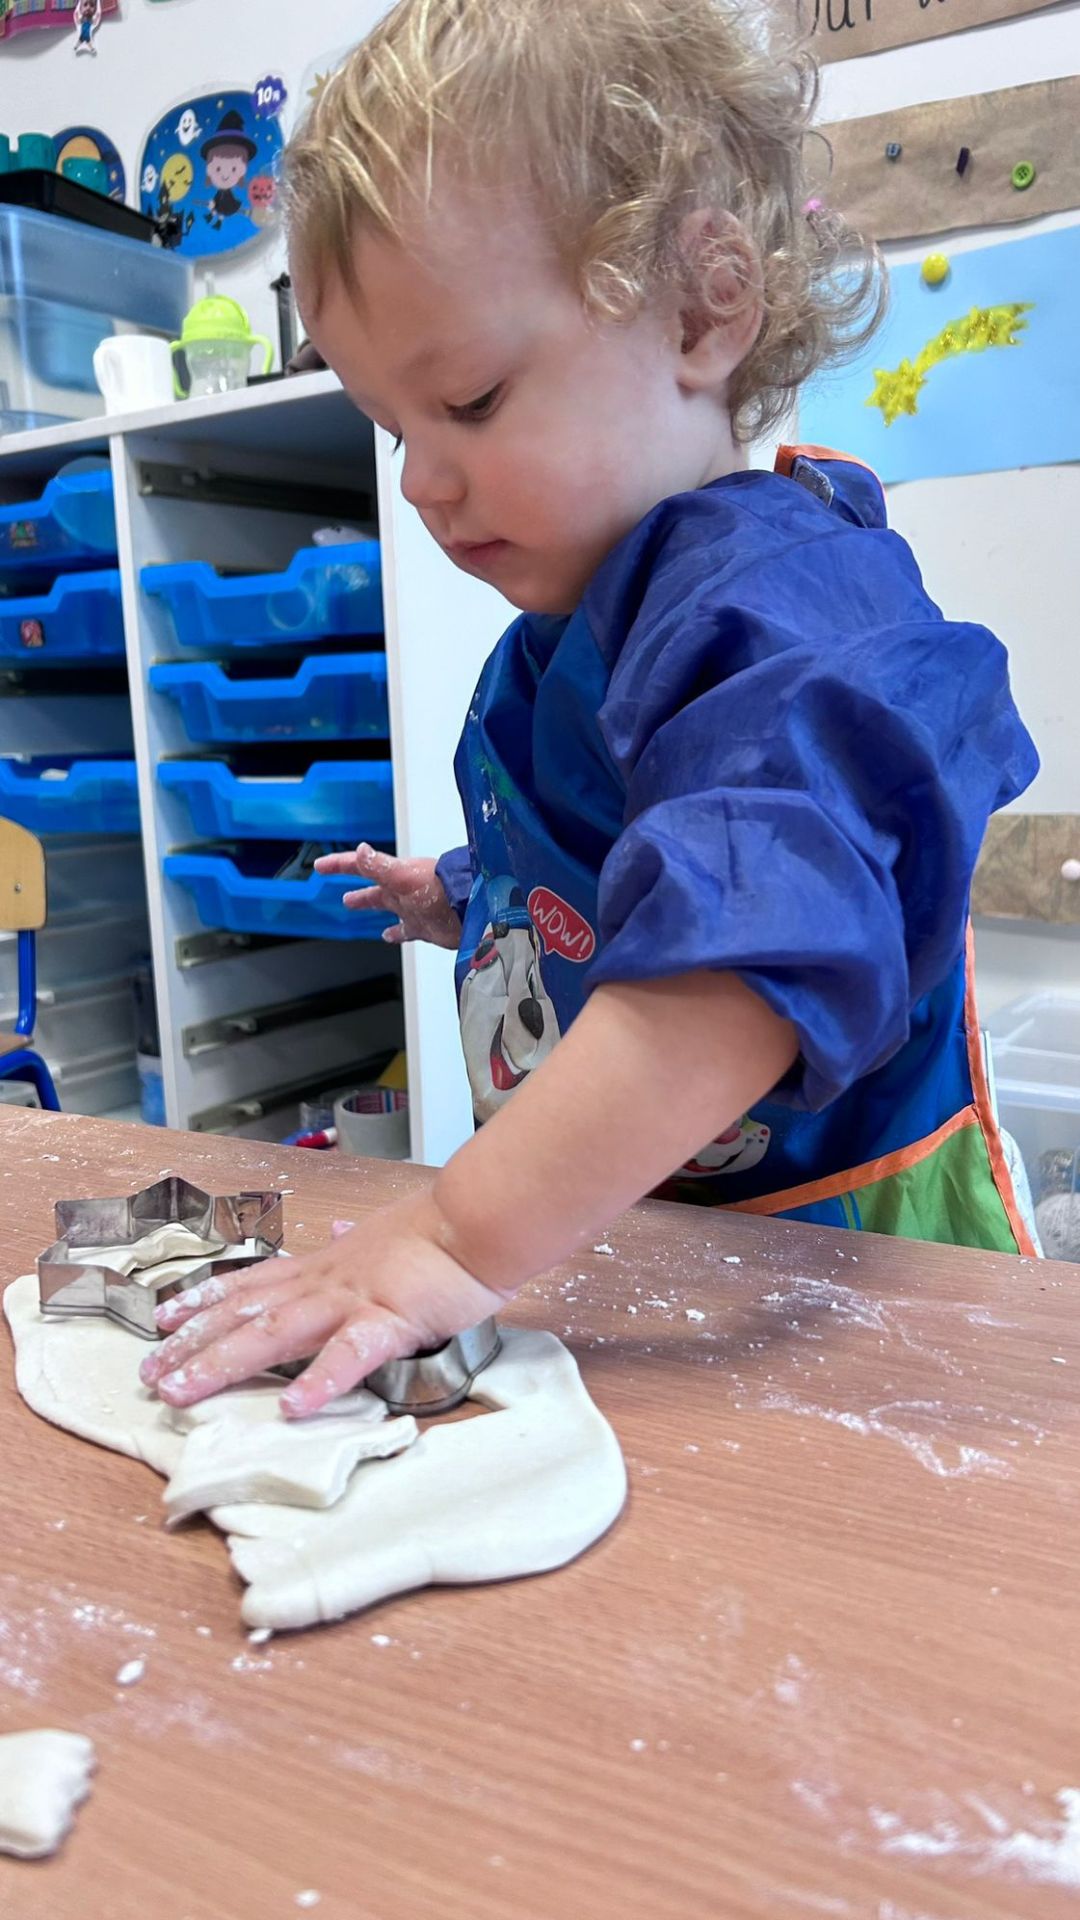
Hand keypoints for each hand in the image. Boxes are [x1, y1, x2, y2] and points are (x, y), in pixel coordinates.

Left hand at [139, 1193, 508, 1416]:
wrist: (478, 1219)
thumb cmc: (440, 1231)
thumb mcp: (384, 1232)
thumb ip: (354, 1241)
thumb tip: (335, 1229)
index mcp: (326, 1265)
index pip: (252, 1283)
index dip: (206, 1300)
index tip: (166, 1319)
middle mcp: (325, 1282)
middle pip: (246, 1314)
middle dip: (194, 1345)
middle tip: (150, 1371)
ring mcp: (351, 1300)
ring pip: (274, 1334)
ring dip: (223, 1363)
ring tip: (183, 1392)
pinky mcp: (388, 1320)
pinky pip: (348, 1355)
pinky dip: (319, 1380)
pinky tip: (292, 1408)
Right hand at [313, 844, 460, 947]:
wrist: (471, 910)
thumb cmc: (441, 890)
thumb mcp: (404, 875)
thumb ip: (380, 865)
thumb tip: (360, 850)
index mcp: (395, 875)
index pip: (361, 866)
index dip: (339, 865)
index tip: (321, 865)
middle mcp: (403, 890)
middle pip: (372, 886)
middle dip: (353, 884)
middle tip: (335, 885)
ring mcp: (413, 908)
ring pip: (385, 905)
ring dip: (369, 903)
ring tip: (352, 903)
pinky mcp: (425, 927)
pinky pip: (405, 930)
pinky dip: (396, 933)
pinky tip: (388, 936)